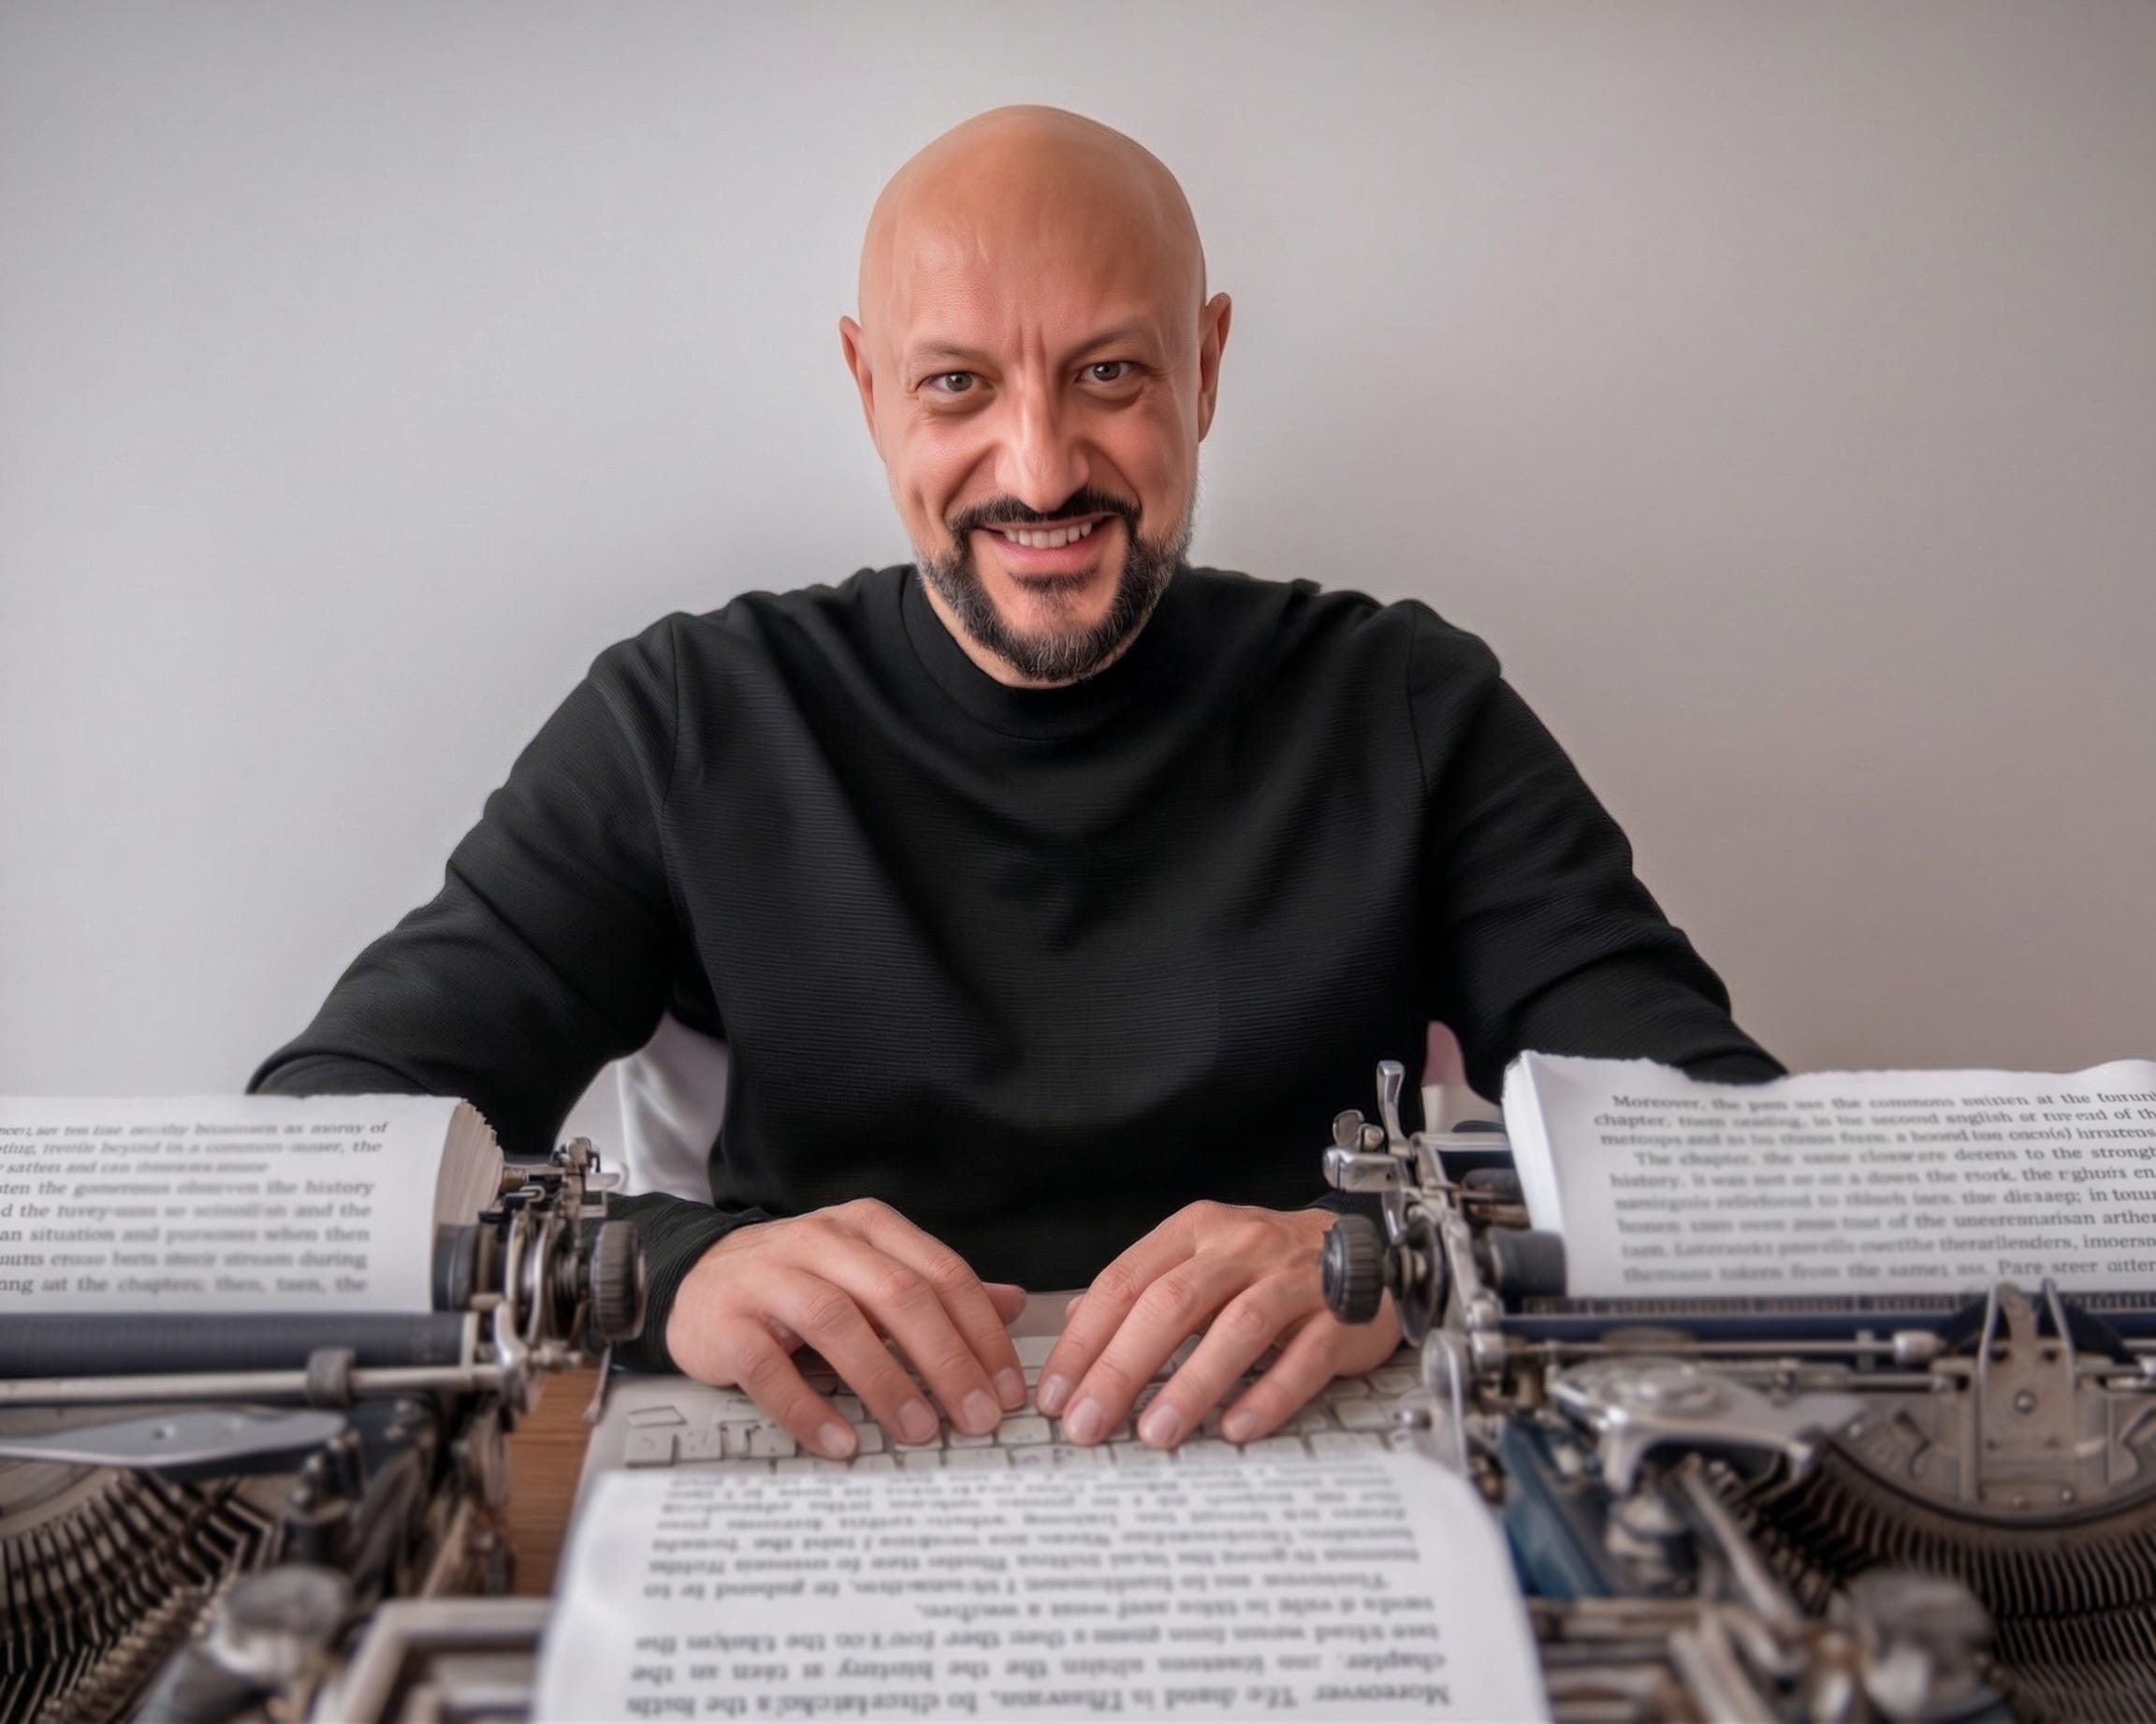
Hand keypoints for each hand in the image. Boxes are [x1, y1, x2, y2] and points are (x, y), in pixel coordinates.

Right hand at [665, 1197, 1028, 1458]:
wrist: (694, 1278)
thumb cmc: (797, 1281)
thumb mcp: (870, 1272)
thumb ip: (937, 1289)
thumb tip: (1014, 1305)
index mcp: (868, 1227)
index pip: (941, 1274)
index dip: (982, 1333)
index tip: (1008, 1388)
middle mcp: (822, 1242)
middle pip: (898, 1295)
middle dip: (947, 1360)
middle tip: (978, 1416)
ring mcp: (769, 1279)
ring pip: (839, 1324)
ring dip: (886, 1382)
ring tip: (919, 1432)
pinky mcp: (727, 1323)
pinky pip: (771, 1369)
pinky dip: (809, 1410)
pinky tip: (840, 1443)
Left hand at [1035, 1201, 1400, 1447]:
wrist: (1371, 1247)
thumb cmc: (1273, 1264)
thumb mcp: (1202, 1259)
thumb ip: (1144, 1288)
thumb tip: (1078, 1324)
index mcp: (1197, 1231)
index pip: (1126, 1282)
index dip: (1085, 1341)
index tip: (1055, 1394)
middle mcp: (1242, 1246)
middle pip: (1170, 1304)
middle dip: (1121, 1367)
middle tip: (1087, 1424)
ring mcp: (1295, 1278)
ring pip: (1236, 1327)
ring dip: (1191, 1384)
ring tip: (1155, 1434)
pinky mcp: (1342, 1315)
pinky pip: (1304, 1357)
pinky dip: (1269, 1394)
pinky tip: (1237, 1427)